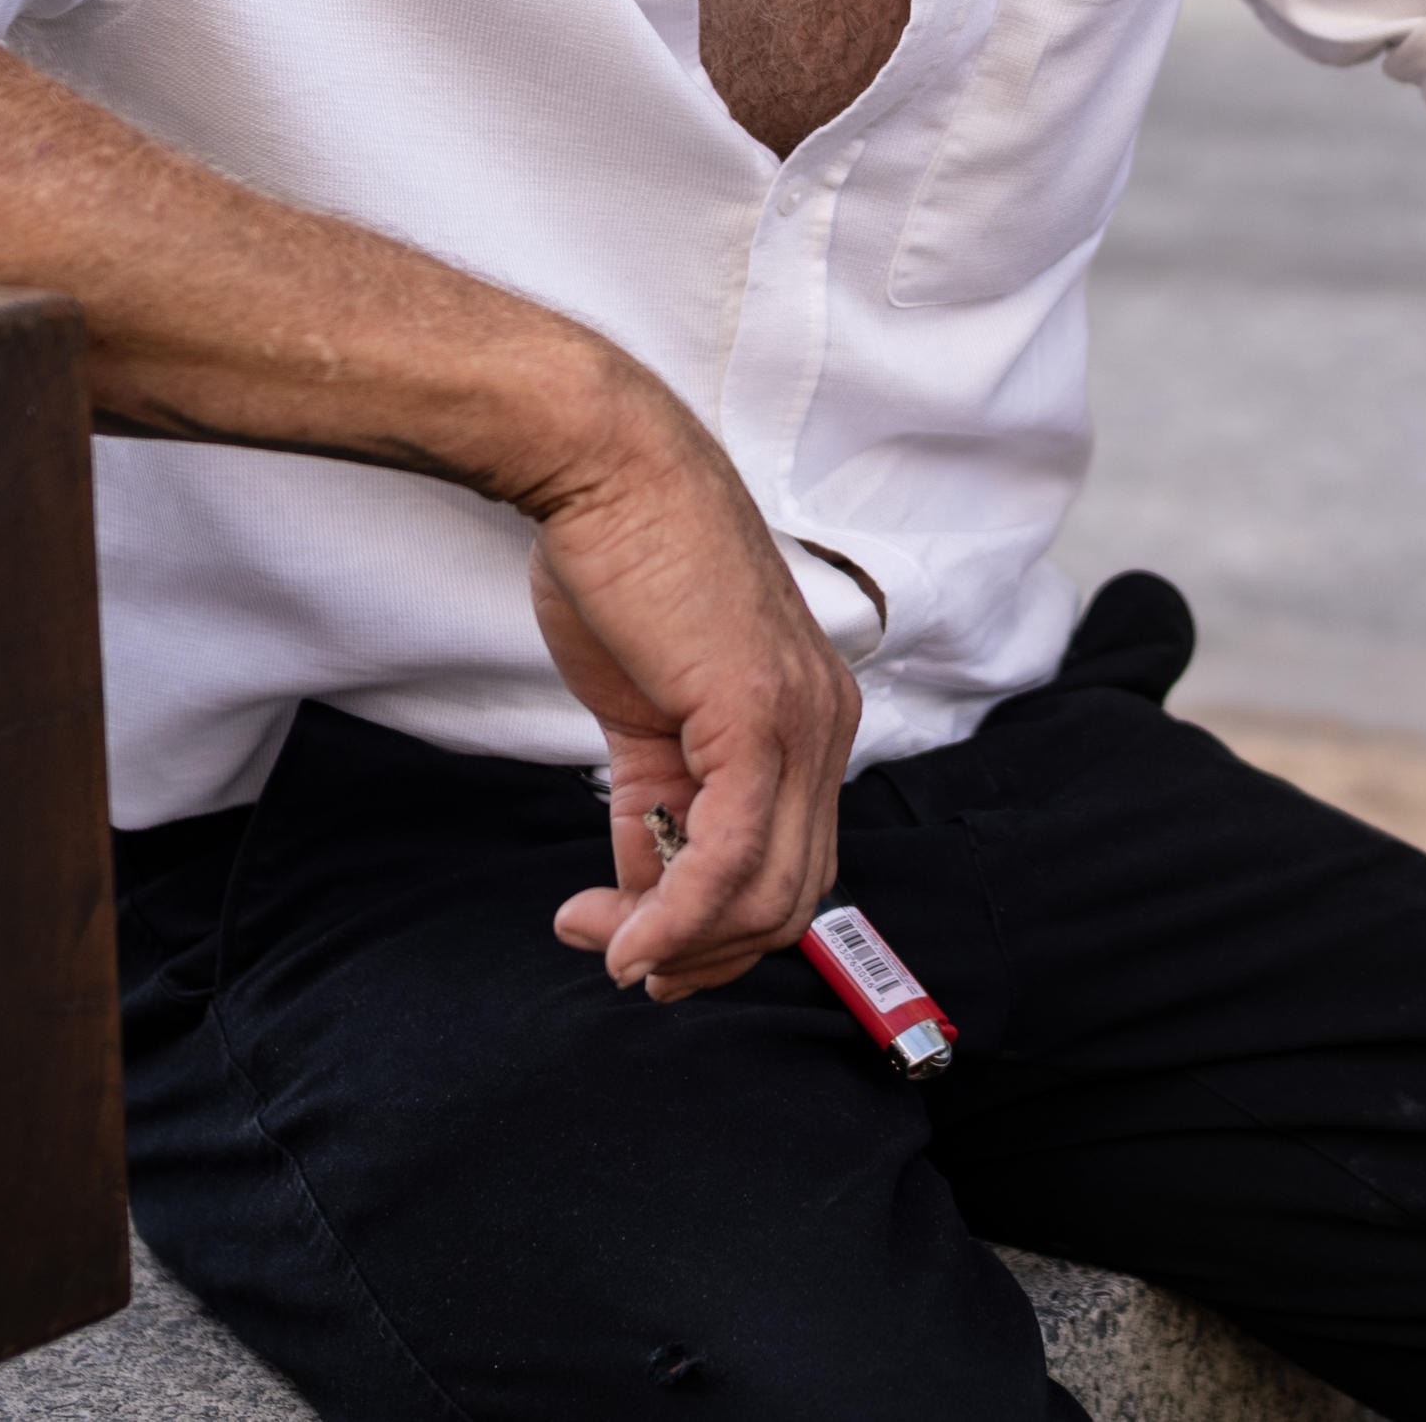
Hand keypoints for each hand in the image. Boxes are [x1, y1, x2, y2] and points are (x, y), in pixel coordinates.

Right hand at [526, 412, 860, 1000]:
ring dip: (681, 945)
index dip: (719, 929)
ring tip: (601, 939)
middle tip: (619, 958)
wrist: (604, 468)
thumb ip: (658, 799)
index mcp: (808, 718)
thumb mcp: (643, 707)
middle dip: (703, 953)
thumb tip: (643, 892)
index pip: (793, 864)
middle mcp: (824, 725)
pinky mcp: (755, 716)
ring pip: (769, 892)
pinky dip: (679, 916)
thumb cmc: (618, 565)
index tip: (638, 945)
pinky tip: (625, 934)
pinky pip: (733, 856)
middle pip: (792, 896)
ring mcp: (800, 722)